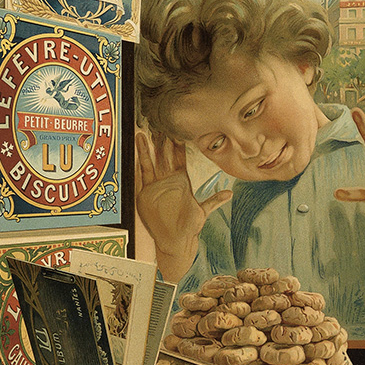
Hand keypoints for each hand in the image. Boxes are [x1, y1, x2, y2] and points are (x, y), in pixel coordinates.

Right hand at [135, 127, 231, 281]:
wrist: (176, 240)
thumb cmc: (189, 226)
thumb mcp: (203, 211)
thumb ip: (214, 200)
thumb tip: (230, 193)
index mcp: (181, 181)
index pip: (177, 159)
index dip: (176, 146)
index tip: (175, 132)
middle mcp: (167, 181)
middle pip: (163, 157)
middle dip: (160, 142)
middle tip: (158, 124)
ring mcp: (155, 186)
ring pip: (150, 163)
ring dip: (147, 149)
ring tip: (143, 134)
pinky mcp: (145, 194)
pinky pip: (140, 176)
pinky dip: (137, 165)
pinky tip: (134, 155)